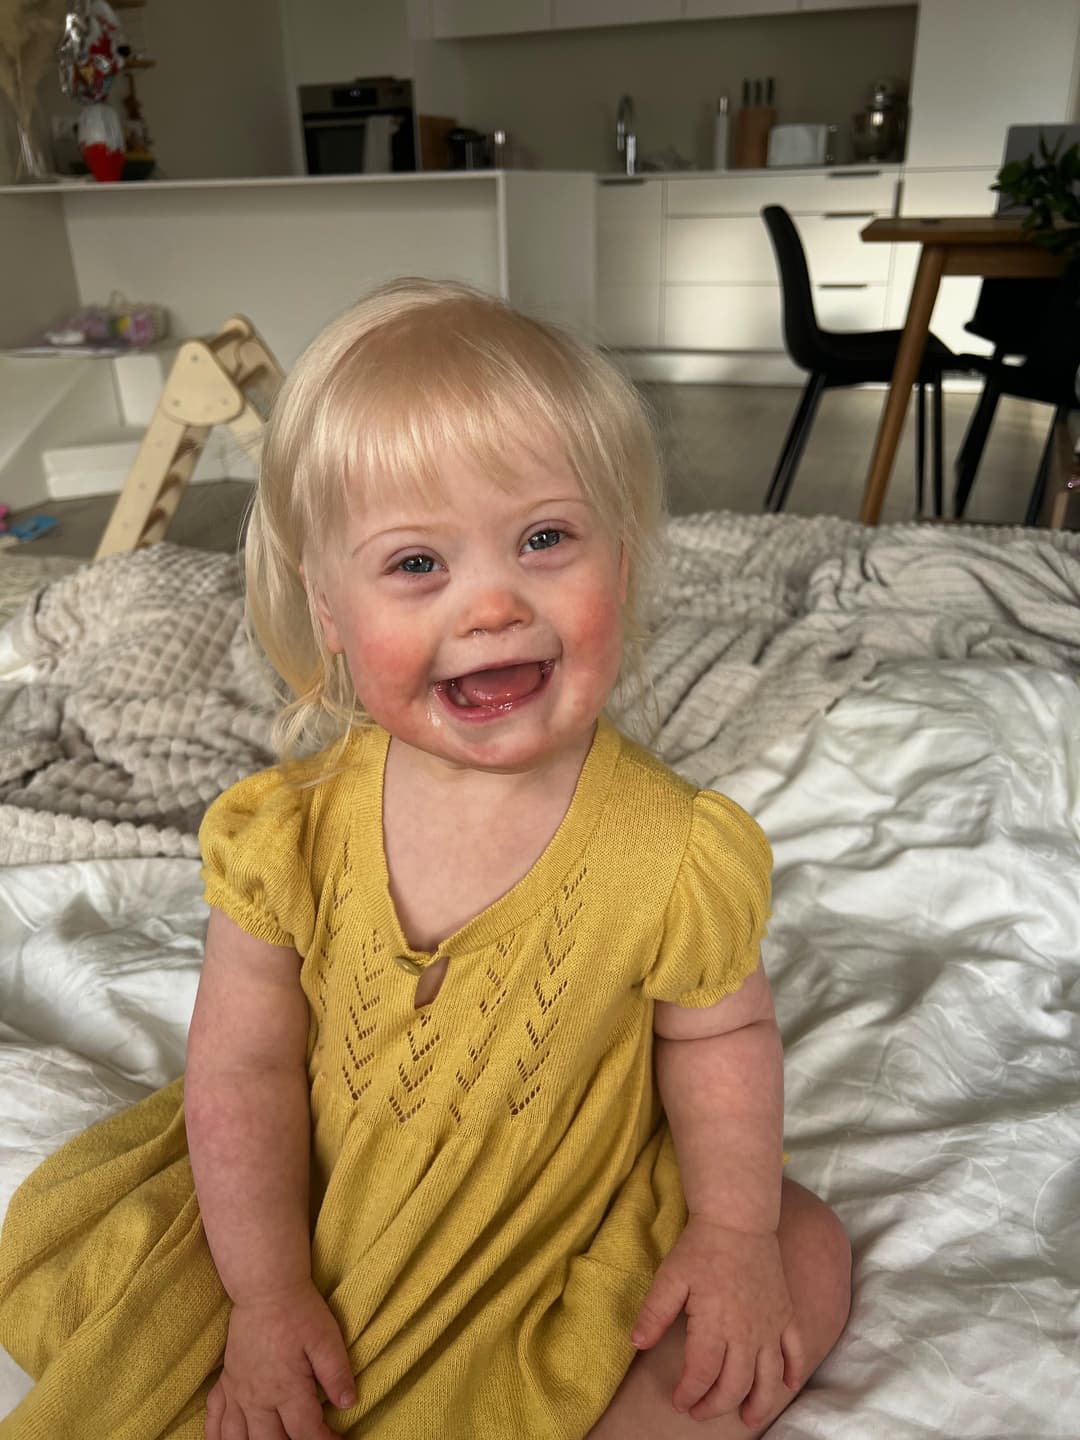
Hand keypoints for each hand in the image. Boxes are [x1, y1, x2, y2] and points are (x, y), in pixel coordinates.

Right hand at [206, 1279, 355, 1439]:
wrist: (265, 1288)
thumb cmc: (299, 1311)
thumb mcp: (326, 1339)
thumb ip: (337, 1374)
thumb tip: (349, 1404)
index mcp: (286, 1389)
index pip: (305, 1433)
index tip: (337, 1439)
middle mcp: (257, 1397)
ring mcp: (237, 1392)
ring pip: (236, 1439)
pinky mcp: (226, 1381)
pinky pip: (213, 1419)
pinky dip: (216, 1436)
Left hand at [631, 1216, 804, 1427]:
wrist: (739, 1220)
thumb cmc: (702, 1247)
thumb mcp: (670, 1277)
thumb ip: (654, 1313)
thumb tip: (636, 1343)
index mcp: (715, 1326)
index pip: (703, 1375)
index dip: (690, 1394)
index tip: (679, 1402)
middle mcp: (746, 1333)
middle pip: (735, 1385)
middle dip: (716, 1405)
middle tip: (700, 1412)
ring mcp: (770, 1325)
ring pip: (768, 1378)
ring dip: (758, 1404)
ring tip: (747, 1419)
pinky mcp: (785, 1314)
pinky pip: (795, 1350)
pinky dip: (794, 1372)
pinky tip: (788, 1386)